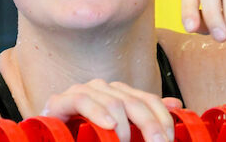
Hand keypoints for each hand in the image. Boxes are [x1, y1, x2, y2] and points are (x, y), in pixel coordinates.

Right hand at [41, 79, 181, 141]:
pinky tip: (108, 127)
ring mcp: (81, 91)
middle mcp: (103, 88)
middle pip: (134, 101)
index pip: (149, 100)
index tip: (169, 140)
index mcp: (119, 94)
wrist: (49, 138)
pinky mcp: (60, 100)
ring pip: (113, 101)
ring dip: (124, 128)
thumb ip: (146, 118)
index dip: (162, 118)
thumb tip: (176, 105)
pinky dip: (98, 113)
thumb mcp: (121, 131)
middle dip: (150, 125)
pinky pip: (82, 99)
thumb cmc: (85, 137)